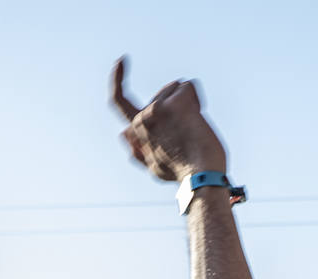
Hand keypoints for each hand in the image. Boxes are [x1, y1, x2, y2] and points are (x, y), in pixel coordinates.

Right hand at [111, 57, 225, 180]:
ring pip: (176, 88)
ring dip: (188, 103)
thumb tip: (122, 133)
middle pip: (162, 94)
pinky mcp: (174, 103)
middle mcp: (143, 117)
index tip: (121, 61)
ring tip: (193, 129)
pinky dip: (197, 99)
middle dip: (177, 105)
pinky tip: (198, 119)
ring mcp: (157, 108)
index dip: (118, 79)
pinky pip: (189, 87)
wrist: (200, 177)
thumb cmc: (182, 174)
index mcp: (136, 130)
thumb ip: (139, 151)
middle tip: (188, 133)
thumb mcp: (155, 167)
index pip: (119, 101)